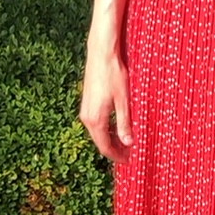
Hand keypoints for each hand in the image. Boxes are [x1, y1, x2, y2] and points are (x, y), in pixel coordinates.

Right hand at [79, 47, 131, 162]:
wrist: (101, 54)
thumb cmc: (114, 75)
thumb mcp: (124, 100)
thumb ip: (124, 123)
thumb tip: (128, 143)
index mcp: (96, 120)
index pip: (105, 147)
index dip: (117, 156)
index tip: (129, 160)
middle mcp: (87, 118)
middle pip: (100, 142)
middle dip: (114, 150)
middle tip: (130, 154)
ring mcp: (85, 110)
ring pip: (97, 133)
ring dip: (110, 140)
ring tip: (126, 143)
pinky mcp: (87, 103)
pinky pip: (95, 124)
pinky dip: (106, 130)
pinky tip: (116, 127)